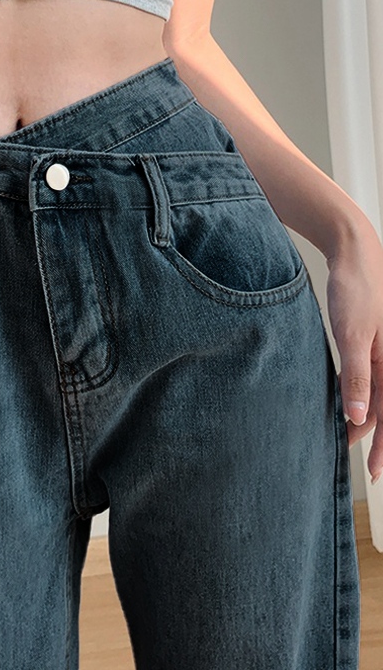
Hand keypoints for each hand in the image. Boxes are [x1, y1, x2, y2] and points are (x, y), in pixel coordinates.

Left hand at [325, 222, 382, 484]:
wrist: (354, 252)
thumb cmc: (357, 289)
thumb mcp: (353, 336)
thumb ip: (357, 378)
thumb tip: (360, 417)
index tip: (376, 472)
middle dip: (375, 435)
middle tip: (362, 463)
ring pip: (377, 392)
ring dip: (364, 414)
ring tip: (347, 435)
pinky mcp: (371, 340)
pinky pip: (368, 374)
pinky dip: (358, 392)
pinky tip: (346, 401)